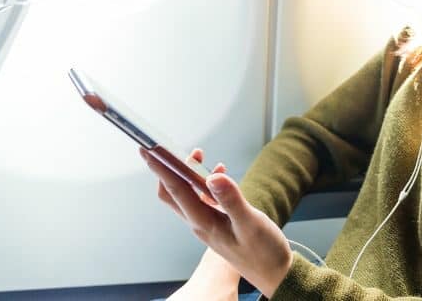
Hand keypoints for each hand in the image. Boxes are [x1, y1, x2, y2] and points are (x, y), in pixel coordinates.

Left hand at [141, 146, 292, 298]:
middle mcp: (200, 223)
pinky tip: (218, 174)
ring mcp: (208, 223)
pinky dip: (206, 182)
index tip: (148, 150)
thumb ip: (231, 200)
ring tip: (199, 156)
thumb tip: (213, 176)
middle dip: (169, 169)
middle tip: (171, 149)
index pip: (176, 191)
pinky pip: (203, 199)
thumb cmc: (263, 252)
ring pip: (187, 194)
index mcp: (204, 223)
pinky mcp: (217, 223)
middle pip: (173, 192)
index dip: (160, 169)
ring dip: (189, 174)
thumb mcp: (251, 223)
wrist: (273, 272)